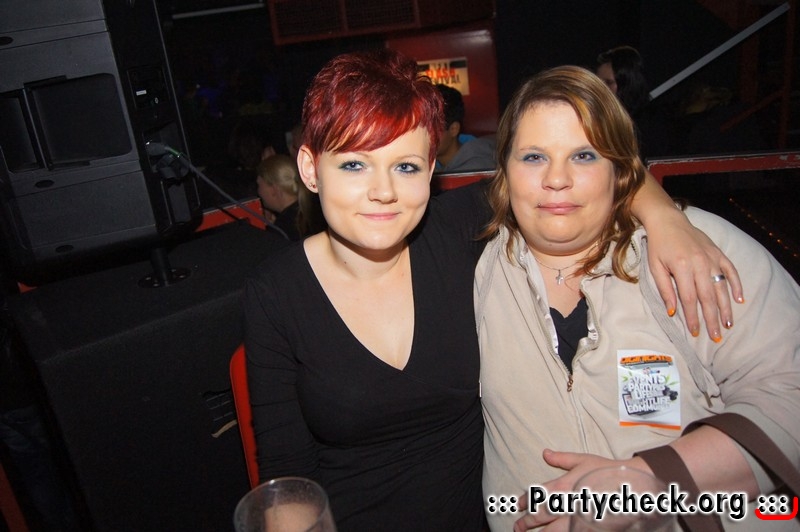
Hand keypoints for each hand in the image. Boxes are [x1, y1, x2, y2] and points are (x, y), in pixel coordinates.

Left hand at [513, 450, 651, 531]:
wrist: (632, 486)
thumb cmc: (606, 471)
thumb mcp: (583, 460)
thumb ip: (561, 458)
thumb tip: (544, 453)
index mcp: (563, 486)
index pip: (537, 495)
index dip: (525, 501)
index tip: (518, 505)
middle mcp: (567, 503)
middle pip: (540, 516)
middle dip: (526, 523)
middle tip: (518, 527)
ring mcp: (577, 518)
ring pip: (552, 531)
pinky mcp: (588, 528)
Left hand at [646, 207, 742, 340]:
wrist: (669, 221)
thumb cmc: (659, 246)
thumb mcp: (655, 267)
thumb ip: (664, 289)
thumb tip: (672, 312)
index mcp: (682, 267)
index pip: (689, 299)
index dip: (692, 317)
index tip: (695, 332)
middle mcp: (700, 263)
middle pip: (708, 297)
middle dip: (712, 318)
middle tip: (716, 336)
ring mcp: (712, 258)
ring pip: (721, 287)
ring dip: (726, 307)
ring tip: (728, 324)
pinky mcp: (718, 253)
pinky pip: (731, 271)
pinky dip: (736, 285)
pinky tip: (739, 300)